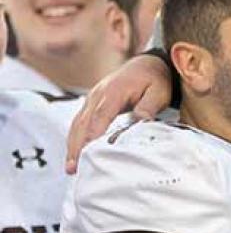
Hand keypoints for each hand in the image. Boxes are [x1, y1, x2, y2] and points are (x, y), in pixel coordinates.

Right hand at [65, 55, 172, 173]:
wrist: (147, 64)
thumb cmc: (155, 80)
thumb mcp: (158, 91)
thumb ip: (148, 107)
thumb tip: (141, 122)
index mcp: (114, 91)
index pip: (100, 116)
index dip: (92, 135)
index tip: (88, 153)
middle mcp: (98, 94)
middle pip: (83, 122)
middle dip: (77, 146)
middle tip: (73, 168)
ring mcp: (92, 98)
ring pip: (77, 124)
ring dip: (72, 145)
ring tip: (71, 168)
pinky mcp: (92, 104)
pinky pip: (80, 122)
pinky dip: (75, 138)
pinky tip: (75, 155)